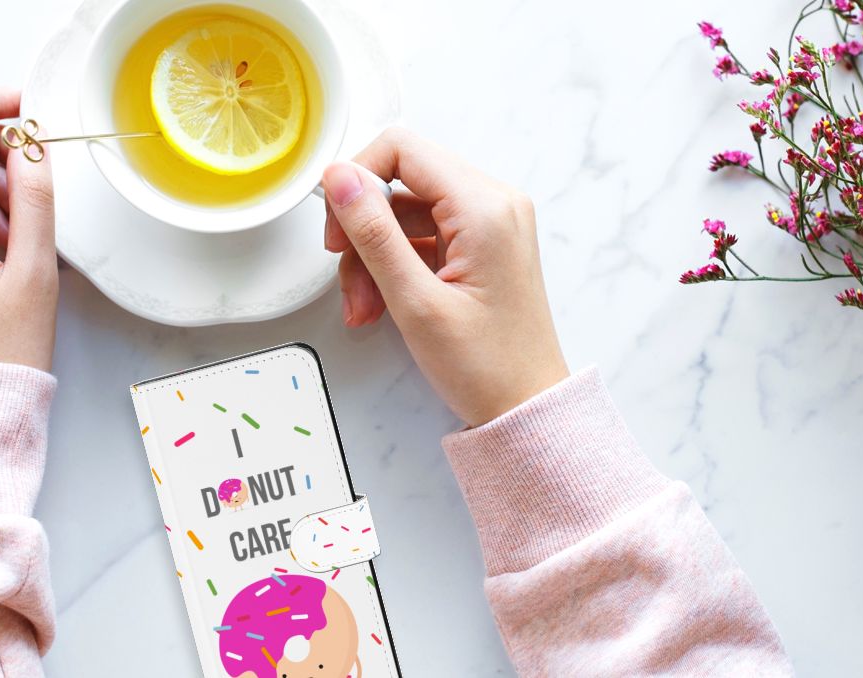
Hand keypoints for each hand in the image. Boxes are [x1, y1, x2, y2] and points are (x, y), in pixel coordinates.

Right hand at [322, 128, 567, 426]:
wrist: (526, 408)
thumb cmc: (486, 366)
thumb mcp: (415, 301)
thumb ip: (373, 233)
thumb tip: (339, 178)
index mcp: (484, 207)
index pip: (402, 149)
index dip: (357, 179)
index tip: (337, 225)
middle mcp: (492, 204)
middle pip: (400, 182)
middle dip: (363, 230)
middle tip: (346, 276)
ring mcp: (488, 224)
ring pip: (405, 213)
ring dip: (373, 257)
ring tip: (364, 308)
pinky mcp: (480, 245)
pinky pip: (422, 237)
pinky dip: (394, 267)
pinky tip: (381, 305)